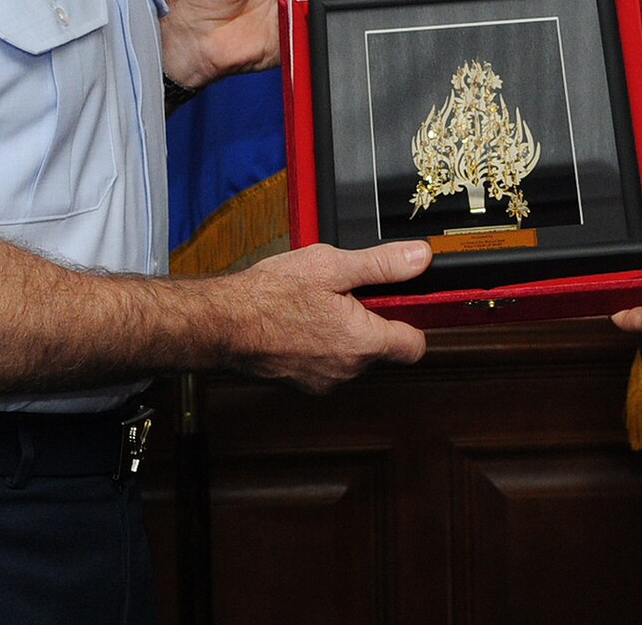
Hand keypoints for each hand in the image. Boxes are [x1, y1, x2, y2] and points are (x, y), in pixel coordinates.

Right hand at [219, 239, 430, 393]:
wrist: (221, 323)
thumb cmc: (269, 296)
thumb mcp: (332, 266)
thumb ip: (382, 265)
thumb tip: (420, 258)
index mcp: (363, 344)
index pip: (415, 345)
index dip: (413, 319)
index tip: (401, 300)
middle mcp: (347, 371)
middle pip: (382, 347)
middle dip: (373, 319)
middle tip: (348, 292)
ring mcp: (323, 382)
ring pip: (353, 355)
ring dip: (346, 332)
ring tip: (319, 304)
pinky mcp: (301, 383)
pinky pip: (327, 362)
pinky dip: (322, 343)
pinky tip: (302, 320)